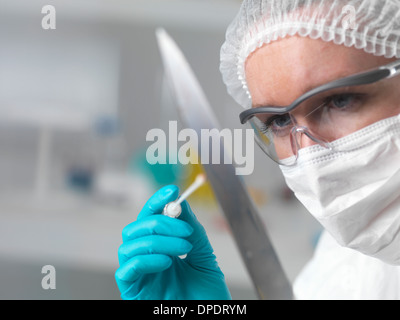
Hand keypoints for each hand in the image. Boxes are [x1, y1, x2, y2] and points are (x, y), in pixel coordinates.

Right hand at [115, 185, 230, 299]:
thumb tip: (180, 202)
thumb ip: (192, 231)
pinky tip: (167, 263)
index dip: (157, 202)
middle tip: (185, 230)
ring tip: (183, 248)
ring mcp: (138, 276)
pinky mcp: (132, 292)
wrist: (211, 319)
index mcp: (160, 248)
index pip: (150, 218)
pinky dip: (146, 260)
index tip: (173, 190)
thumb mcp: (203, 256)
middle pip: (136, 228)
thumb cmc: (206, 295)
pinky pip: (127, 269)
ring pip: (129, 246)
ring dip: (158, 241)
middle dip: (160, 222)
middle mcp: (146, 259)